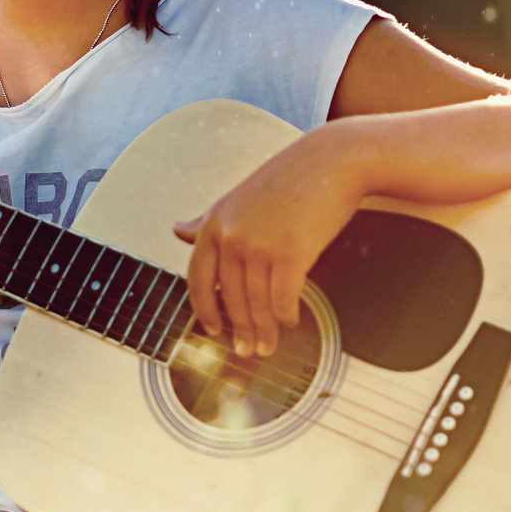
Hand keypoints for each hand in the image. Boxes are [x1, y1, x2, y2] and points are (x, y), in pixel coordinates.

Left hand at [172, 126, 369, 357]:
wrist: (333, 160)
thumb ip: (208, 221)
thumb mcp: (237, 198)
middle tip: (247, 351)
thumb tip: (177, 231)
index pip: (197, 279)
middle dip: (239, 329)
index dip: (204, 310)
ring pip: (256, 302)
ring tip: (268, 347)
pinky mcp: (291, 254)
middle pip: (229, 298)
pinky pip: (283, 298)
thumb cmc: (289, 179)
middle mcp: (231, 237)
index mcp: (214, 224)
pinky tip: (289, 322)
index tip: (212, 330)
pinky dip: (285, 316)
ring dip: (263, 330)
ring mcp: (259, 246)